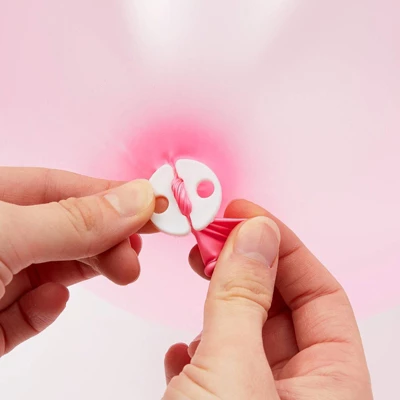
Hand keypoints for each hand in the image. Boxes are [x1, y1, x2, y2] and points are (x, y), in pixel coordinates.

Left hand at [0, 167, 154, 356]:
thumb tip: (137, 199)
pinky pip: (32, 310)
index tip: (154, 204)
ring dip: (90, 269)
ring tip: (123, 272)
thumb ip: (75, 220)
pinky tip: (53, 300)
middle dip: (107, 239)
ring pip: (55, 268)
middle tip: (137, 251)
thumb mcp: (9, 235)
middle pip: (66, 229)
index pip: (61, 187)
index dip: (110, 194)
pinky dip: (47, 307)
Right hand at [164, 200, 371, 398]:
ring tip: (197, 275)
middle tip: (213, 236)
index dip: (285, 247)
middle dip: (244, 267)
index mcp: (330, 390)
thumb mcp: (231, 370)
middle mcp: (300, 397)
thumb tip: (256, 236)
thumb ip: (243, 301)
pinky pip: (216, 367)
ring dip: (217, 305)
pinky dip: (196, 349)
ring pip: (244, 335)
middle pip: (281, 310)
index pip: (322, 295)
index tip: (245, 216)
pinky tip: (181, 349)